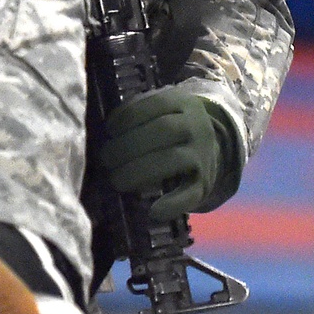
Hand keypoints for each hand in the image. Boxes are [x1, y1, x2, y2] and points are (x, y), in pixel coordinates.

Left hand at [98, 89, 242, 220]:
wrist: (210, 148)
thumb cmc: (170, 129)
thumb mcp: (160, 111)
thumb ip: (136, 115)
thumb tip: (103, 133)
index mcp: (182, 102)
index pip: (155, 104)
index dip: (127, 116)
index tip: (108, 131)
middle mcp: (196, 126)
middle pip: (163, 130)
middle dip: (128, 145)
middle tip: (105, 159)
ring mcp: (203, 155)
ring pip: (173, 159)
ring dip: (139, 171)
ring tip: (116, 180)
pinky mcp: (204, 183)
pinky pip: (190, 194)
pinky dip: (172, 204)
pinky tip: (153, 211)